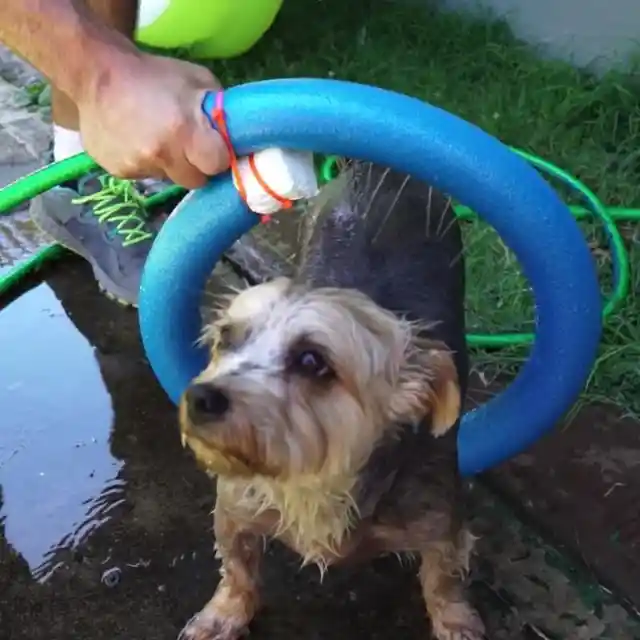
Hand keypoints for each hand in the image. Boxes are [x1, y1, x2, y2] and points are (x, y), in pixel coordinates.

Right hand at [76, 52, 229, 188]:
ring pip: (169, 178)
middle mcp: (162, 154)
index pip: (216, 165)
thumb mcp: (197, 82)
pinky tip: (136, 140)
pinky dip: (145, 163)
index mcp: (184, 131)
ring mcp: (138, 166)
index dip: (217, 158)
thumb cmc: (154, 75)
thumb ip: (219, 112)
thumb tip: (234, 136)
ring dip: (169, 164)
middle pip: (194, 180)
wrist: (95, 74)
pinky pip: (145, 176)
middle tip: (187, 144)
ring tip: (157, 137)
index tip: (213, 148)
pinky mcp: (119, 172)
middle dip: (195, 166)